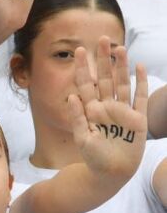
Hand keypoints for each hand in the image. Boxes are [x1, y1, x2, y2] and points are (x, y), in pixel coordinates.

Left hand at [68, 40, 147, 180]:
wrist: (111, 172)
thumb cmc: (93, 157)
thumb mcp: (81, 137)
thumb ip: (76, 117)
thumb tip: (71, 97)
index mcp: (90, 110)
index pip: (85, 84)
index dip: (82, 68)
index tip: (79, 51)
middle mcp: (106, 106)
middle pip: (104, 78)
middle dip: (102, 60)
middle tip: (101, 40)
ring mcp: (122, 111)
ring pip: (122, 83)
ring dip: (121, 66)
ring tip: (119, 49)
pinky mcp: (137, 118)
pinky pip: (139, 96)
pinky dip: (140, 82)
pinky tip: (138, 67)